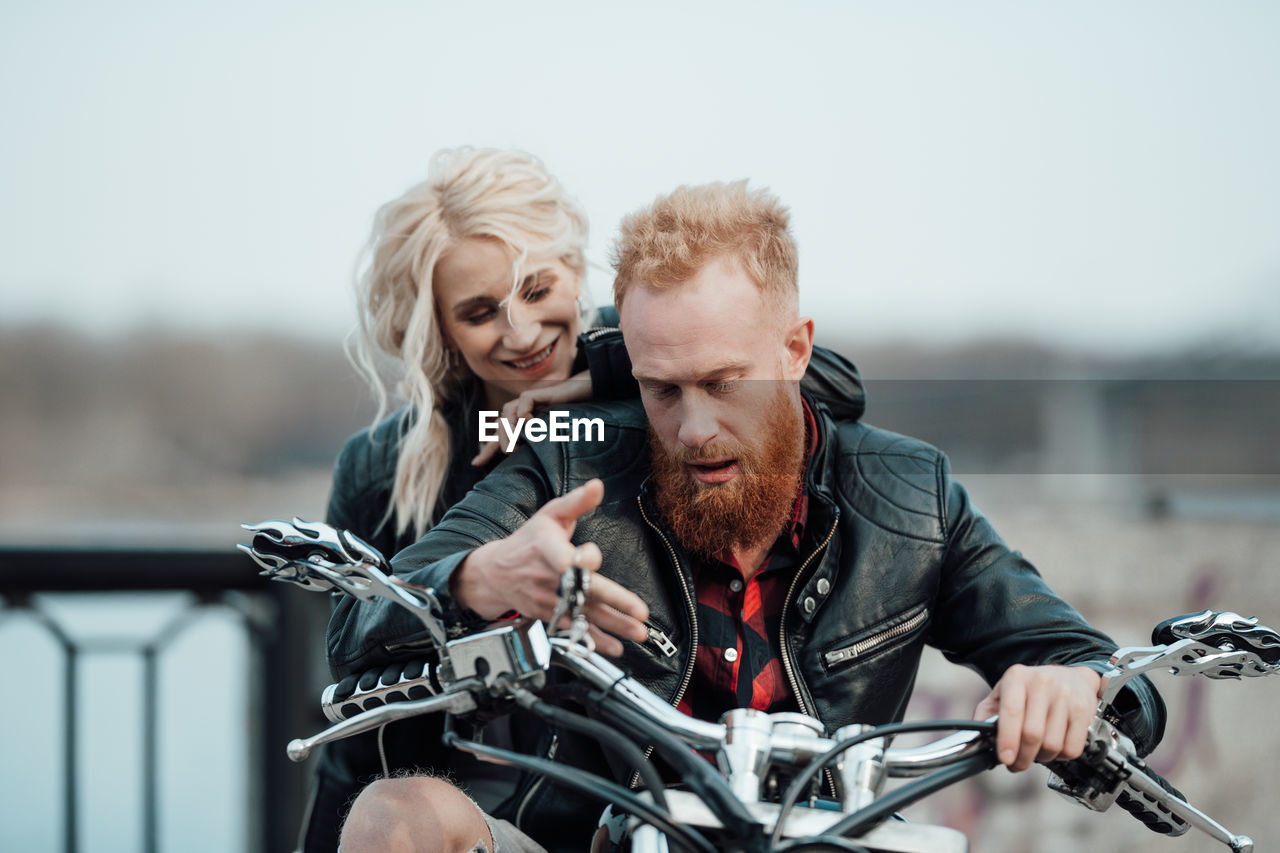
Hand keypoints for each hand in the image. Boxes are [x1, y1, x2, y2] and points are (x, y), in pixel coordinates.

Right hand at [449, 479, 648, 656]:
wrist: (494, 573)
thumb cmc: (528, 541)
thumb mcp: (550, 515)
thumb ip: (576, 502)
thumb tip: (599, 486)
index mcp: (549, 550)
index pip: (567, 557)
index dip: (582, 557)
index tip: (594, 553)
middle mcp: (549, 578)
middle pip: (583, 591)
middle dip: (614, 603)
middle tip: (639, 613)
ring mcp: (548, 600)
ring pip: (583, 615)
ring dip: (612, 626)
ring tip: (637, 633)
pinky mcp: (548, 615)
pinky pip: (574, 630)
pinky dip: (594, 640)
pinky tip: (614, 647)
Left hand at [471, 371, 593, 465]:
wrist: (588, 395)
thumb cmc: (573, 417)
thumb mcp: (553, 435)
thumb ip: (540, 444)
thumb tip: (530, 462)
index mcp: (522, 422)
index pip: (499, 435)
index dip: (487, 449)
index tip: (476, 464)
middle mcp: (522, 410)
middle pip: (500, 425)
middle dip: (499, 441)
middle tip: (509, 454)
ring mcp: (529, 401)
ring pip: (507, 414)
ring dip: (509, 430)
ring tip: (516, 445)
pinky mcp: (538, 393)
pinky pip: (524, 401)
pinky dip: (523, 414)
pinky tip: (531, 424)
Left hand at [973, 664, 1101, 771]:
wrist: (1068, 677)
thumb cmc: (1029, 689)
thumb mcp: (1002, 694)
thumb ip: (985, 716)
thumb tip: (975, 743)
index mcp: (1016, 677)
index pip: (1011, 712)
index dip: (1007, 739)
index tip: (1005, 759)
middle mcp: (1041, 683)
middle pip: (1032, 734)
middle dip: (1022, 757)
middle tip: (1016, 764)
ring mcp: (1065, 696)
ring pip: (1052, 744)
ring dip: (1041, 758)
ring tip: (1035, 752)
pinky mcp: (1083, 710)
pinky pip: (1072, 748)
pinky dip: (1061, 757)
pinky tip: (1054, 747)